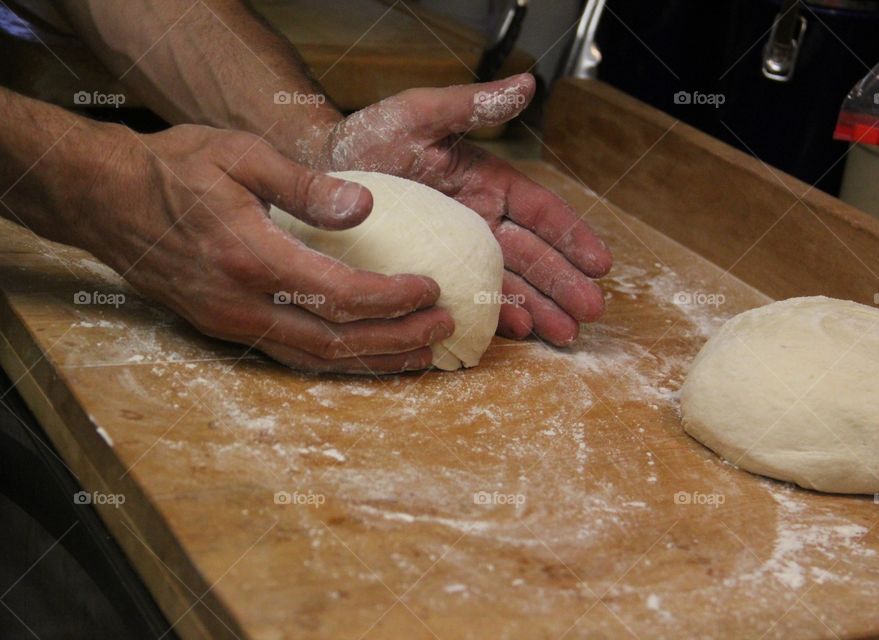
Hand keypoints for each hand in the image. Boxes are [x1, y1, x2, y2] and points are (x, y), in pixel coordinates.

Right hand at [81, 123, 453, 372]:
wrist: (104, 199)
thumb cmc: (174, 168)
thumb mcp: (240, 155)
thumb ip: (304, 185)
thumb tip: (363, 208)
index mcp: (251, 259)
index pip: (340, 295)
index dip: (393, 299)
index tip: (432, 290)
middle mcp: (242, 305)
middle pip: (335, 341)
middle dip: (397, 339)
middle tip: (445, 330)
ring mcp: (231, 324)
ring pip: (315, 360)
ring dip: (373, 360)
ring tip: (421, 355)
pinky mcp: (224, 328)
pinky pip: (292, 357)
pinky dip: (338, 362)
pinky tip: (366, 356)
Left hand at [306, 73, 612, 345]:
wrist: (317, 173)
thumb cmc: (368, 138)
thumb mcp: (419, 113)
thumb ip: (472, 106)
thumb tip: (527, 83)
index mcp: (487, 183)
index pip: (540, 212)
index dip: (572, 236)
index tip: (600, 262)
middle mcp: (480, 221)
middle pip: (534, 256)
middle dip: (565, 283)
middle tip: (593, 310)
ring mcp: (458, 253)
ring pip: (511, 283)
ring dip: (543, 307)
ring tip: (567, 333)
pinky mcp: (434, 276)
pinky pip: (471, 298)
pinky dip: (496, 315)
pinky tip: (520, 331)